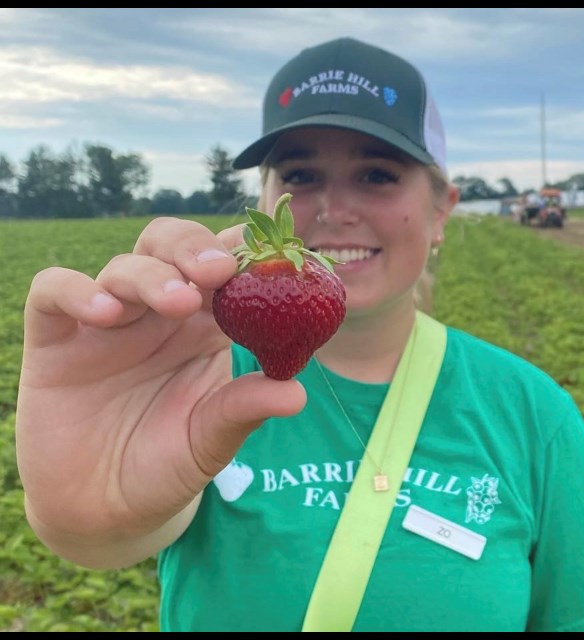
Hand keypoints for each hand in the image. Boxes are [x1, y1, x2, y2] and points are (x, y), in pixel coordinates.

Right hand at [16, 217, 306, 540]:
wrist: (103, 509)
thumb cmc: (167, 464)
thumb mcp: (211, 440)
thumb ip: (245, 409)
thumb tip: (297, 393)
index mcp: (206, 327)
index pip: (226, 268)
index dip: (245, 253)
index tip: (272, 254)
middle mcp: (158, 314)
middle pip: (173, 248)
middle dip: (196, 248)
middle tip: (219, 271)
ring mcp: (107, 322)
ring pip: (125, 266)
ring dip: (152, 275)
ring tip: (177, 302)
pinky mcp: (55, 339)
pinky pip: (53, 292)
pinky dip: (77, 291)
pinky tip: (105, 313)